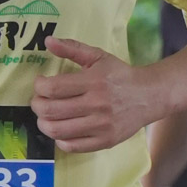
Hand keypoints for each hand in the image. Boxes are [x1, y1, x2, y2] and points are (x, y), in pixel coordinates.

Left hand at [32, 39, 146, 152]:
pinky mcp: (105, 141)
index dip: (39, 87)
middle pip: (51, 111)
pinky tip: (61, 129)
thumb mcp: (98, 57)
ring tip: (46, 116)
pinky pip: (72, 146)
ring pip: (58, 130)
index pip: (54, 88)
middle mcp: (97, 105)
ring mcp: (101, 126)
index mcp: (94, 82)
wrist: (149, 96)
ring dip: (44, 123)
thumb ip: (72, 48)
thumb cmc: (120, 75)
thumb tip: (48, 41)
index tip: (40, 84)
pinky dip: (59, 139)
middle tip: (39, 101)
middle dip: (37, 105)